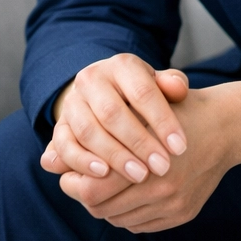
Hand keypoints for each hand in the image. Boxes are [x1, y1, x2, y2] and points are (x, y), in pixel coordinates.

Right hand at [40, 54, 188, 184]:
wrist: (107, 97)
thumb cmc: (143, 94)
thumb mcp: (160, 85)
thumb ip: (172, 85)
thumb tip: (177, 88)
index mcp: (121, 65)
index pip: (142, 91)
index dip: (162, 120)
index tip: (180, 147)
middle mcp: (91, 79)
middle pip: (112, 112)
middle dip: (139, 142)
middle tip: (162, 167)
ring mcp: (72, 102)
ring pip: (88, 130)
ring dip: (114, 155)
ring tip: (139, 175)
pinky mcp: (60, 126)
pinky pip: (65, 145)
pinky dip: (82, 161)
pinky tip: (103, 175)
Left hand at [58, 83, 233, 231]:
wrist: (224, 126)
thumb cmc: (171, 109)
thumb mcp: (132, 110)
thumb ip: (89, 137)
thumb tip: (47, 160)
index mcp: (145, 157)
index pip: (92, 190)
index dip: (75, 183)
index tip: (72, 172)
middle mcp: (162, 186)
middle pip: (103, 209)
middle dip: (87, 195)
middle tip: (82, 181)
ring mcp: (174, 203)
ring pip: (120, 219)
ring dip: (106, 206)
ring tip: (102, 186)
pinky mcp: (184, 213)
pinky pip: (142, 225)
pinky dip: (127, 214)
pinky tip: (125, 196)